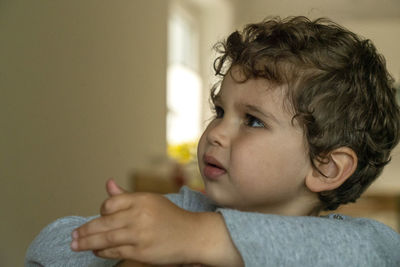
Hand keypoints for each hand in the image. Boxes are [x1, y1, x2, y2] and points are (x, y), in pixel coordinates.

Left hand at [70, 180, 201, 264]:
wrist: (193, 235)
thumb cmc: (171, 217)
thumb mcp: (151, 201)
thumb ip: (127, 196)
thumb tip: (108, 184)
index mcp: (142, 200)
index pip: (110, 203)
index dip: (102, 210)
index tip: (99, 216)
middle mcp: (139, 215)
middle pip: (103, 222)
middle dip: (85, 230)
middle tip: (73, 236)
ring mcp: (140, 234)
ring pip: (105, 238)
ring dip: (87, 242)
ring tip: (76, 244)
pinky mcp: (141, 251)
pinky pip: (115, 251)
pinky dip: (102, 251)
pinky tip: (96, 250)